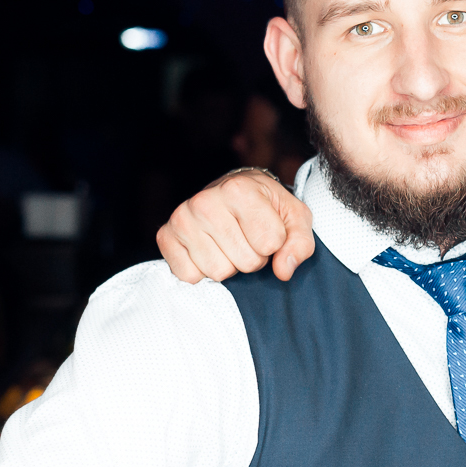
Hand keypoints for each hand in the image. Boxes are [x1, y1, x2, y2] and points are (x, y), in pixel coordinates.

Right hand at [156, 168, 316, 283]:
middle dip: (253, 256)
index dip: (274, 244)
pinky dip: (203, 271)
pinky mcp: (165, 236)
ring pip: (219, 272)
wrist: (234, 193)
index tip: (266, 229)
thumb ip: (300, 244)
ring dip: (229, 265)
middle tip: (246, 237)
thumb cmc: (267, 207)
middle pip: (245, 261)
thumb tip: (283, 271)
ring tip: (228, 242)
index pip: (270, 244)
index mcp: (238, 189)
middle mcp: (205, 201)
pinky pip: (190, 277)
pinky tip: (207, 249)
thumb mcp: (295, 217)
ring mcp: (181, 219)